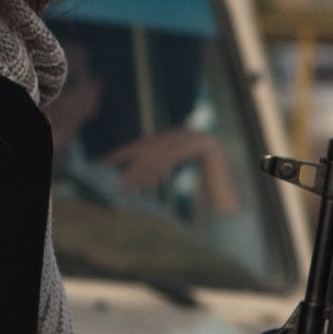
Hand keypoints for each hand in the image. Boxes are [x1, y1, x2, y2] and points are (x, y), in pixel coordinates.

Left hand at [104, 129, 237, 212]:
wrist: (229, 200)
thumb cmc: (197, 192)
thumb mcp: (170, 178)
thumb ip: (153, 172)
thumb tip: (125, 179)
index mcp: (173, 139)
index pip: (143, 144)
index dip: (122, 153)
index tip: (102, 163)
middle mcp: (184, 133)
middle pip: (151, 146)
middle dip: (133, 166)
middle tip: (119, 184)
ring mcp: (197, 136)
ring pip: (163, 150)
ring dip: (146, 170)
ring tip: (134, 186)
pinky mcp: (207, 144)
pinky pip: (179, 153)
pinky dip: (164, 166)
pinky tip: (155, 180)